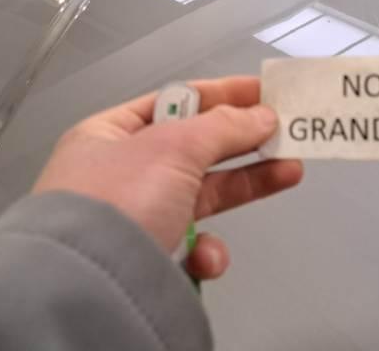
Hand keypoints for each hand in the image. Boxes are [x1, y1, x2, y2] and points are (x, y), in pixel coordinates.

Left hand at [33, 76, 302, 280]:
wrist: (89, 287)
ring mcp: (138, 216)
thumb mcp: (174, 146)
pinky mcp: (152, 257)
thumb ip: (224, 126)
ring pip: (202, 193)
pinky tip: (207, 257)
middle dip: (243, 140)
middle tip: (286, 131)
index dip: (222, 93)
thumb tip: (262, 115)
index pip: (175, 100)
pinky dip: (207, 251)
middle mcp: (121, 172)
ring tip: (290, 171)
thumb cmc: (119, 198)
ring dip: (246, 184)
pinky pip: (192, 244)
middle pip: (196, 146)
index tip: (264, 92)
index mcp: (111, 134)